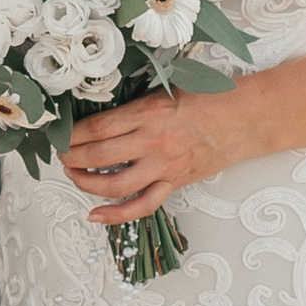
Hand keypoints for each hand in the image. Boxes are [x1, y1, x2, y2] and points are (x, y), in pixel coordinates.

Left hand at [62, 90, 223, 225]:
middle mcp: (153, 142)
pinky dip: (115, 215)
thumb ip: (134, 106)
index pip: (97, 128)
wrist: (245, 118)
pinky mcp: (173, 183)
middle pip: (98, 155)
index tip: (60, 134)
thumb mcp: (165, 90)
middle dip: (70, 157)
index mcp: (148, 113)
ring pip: (113, 184)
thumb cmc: (209, 98)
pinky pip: (141, 205)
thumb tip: (99, 118)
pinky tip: (95, 215)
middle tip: (61, 155)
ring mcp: (163, 166)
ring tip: (74, 175)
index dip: (71, 134)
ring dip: (85, 182)